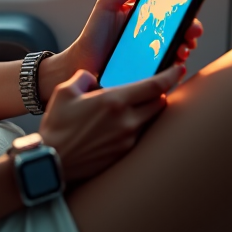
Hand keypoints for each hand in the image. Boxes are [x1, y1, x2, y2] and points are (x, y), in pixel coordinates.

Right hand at [38, 65, 183, 182]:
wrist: (53, 161)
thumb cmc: (57, 126)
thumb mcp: (64, 92)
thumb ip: (82, 77)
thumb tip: (91, 76)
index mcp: (114, 101)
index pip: (155, 86)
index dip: (171, 75)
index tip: (178, 69)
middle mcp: (127, 121)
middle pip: (160, 103)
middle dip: (160, 94)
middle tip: (155, 88)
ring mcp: (128, 139)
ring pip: (150, 120)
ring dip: (148, 111)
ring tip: (135, 108)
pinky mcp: (124, 154)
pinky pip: (139, 135)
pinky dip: (136, 127)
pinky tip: (121, 126)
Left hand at [39, 0, 203, 97]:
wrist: (84, 61)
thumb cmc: (95, 32)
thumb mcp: (108, 3)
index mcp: (146, 13)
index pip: (171, 6)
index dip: (186, 3)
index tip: (193, 1)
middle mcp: (154, 30)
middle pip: (182, 27)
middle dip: (192, 27)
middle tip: (193, 30)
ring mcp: (155, 49)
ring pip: (180, 46)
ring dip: (187, 46)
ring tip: (183, 48)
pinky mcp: (152, 67)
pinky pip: (171, 66)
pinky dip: (177, 64)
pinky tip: (176, 63)